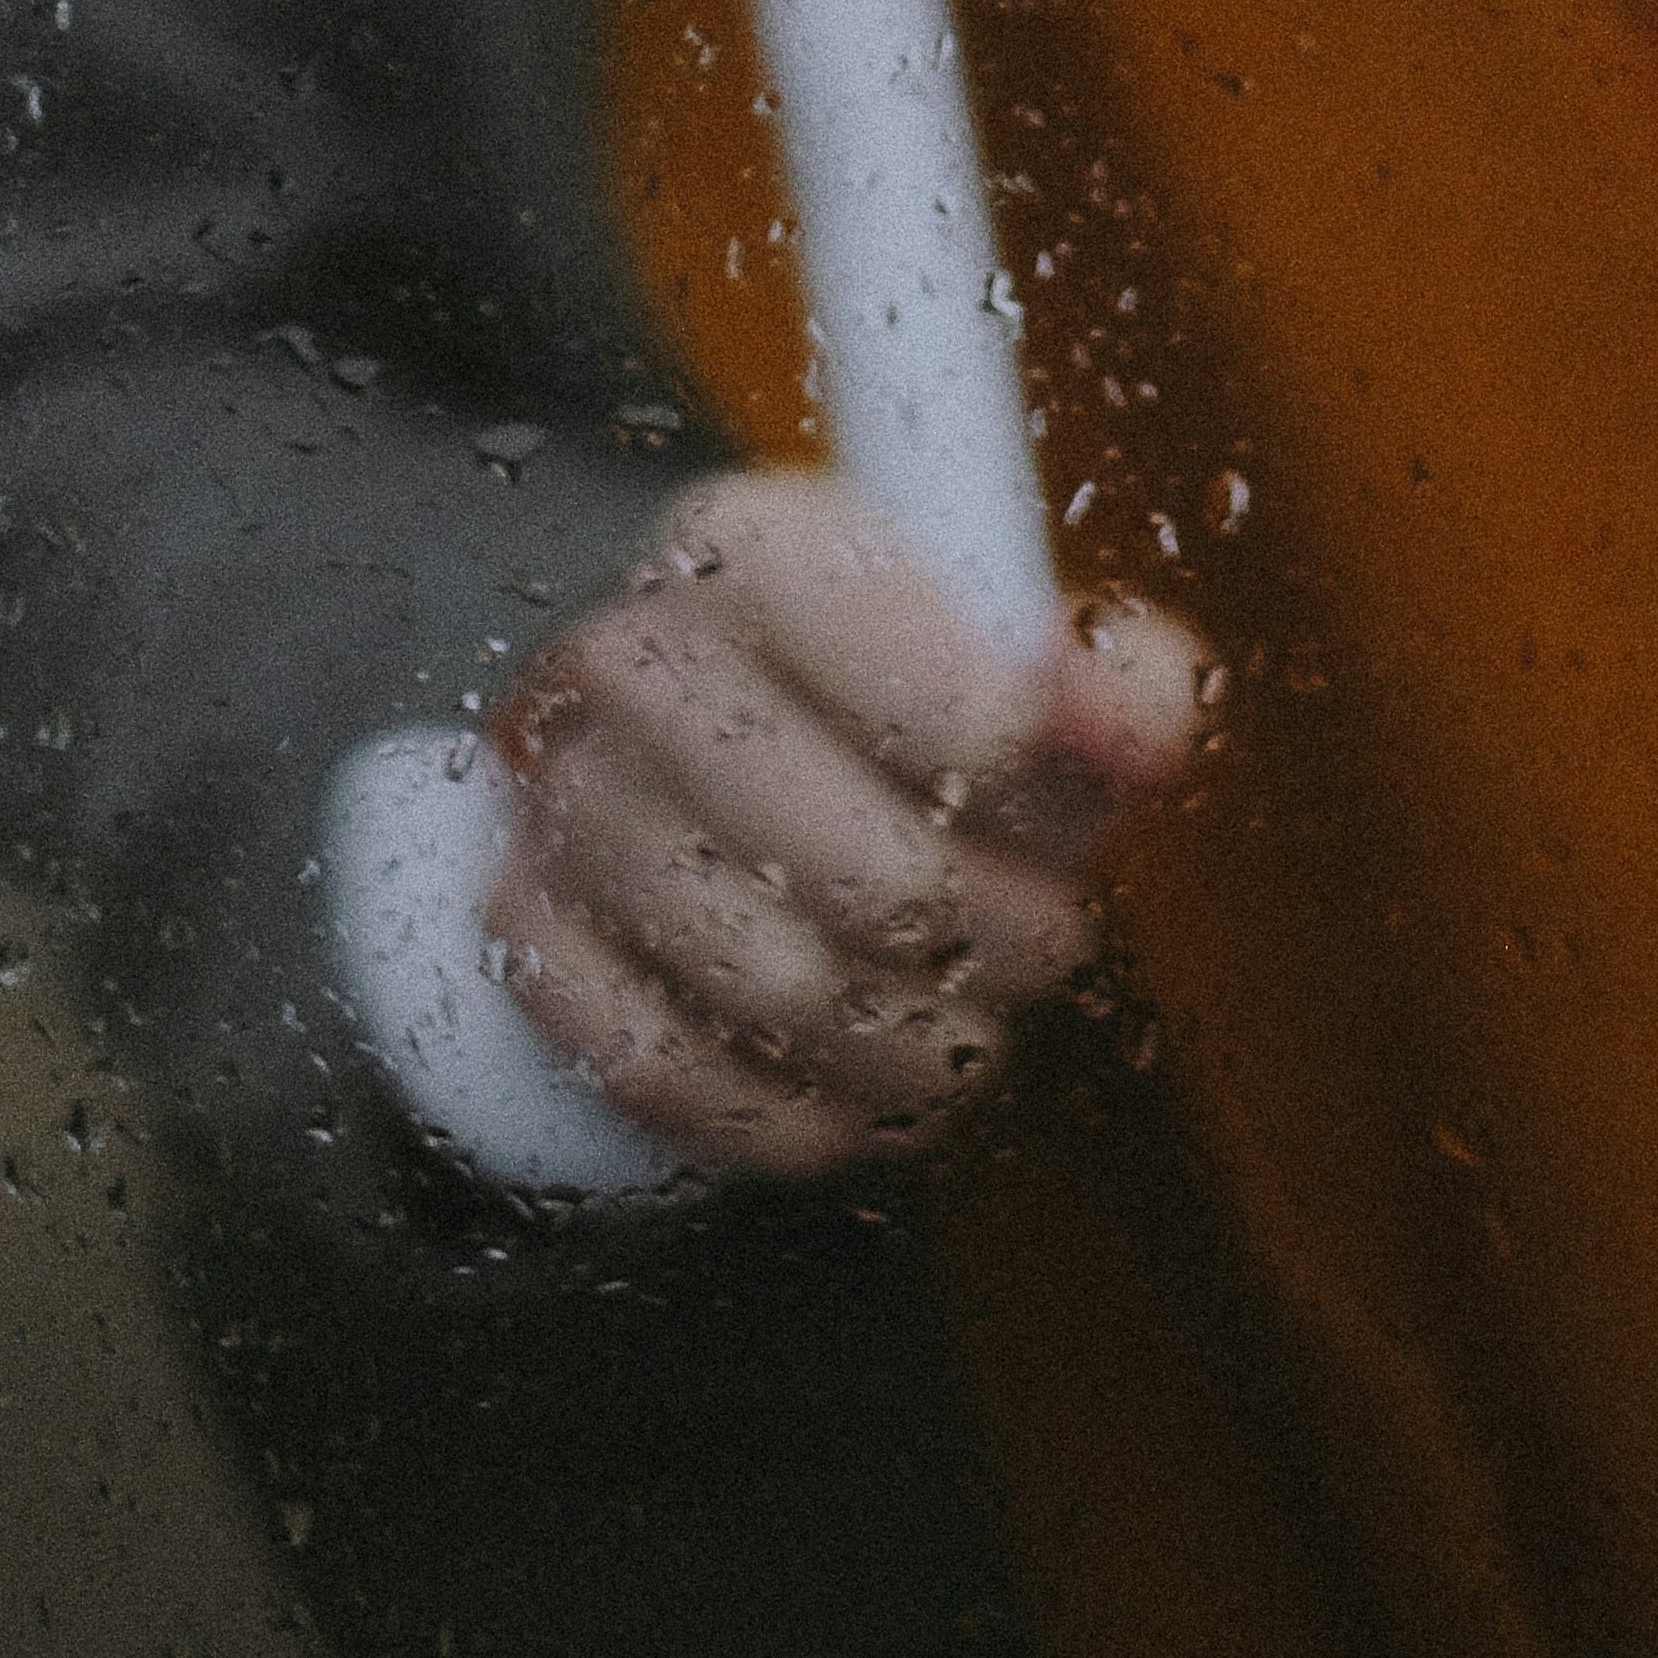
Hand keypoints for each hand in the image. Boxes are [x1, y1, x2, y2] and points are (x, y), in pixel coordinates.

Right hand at [482, 463, 1203, 1180]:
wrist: (685, 730)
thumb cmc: (888, 698)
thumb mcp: (1004, 654)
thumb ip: (1106, 680)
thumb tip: (1136, 729)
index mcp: (755, 546)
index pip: (913, 674)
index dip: (1013, 757)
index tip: (1042, 782)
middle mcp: (632, 658)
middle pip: (881, 879)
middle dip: (1003, 941)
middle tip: (1040, 935)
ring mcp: (563, 800)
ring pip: (788, 993)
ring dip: (921, 1044)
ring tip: (967, 1013)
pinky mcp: (521, 930)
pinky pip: (680, 1078)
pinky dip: (800, 1111)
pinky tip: (858, 1076)